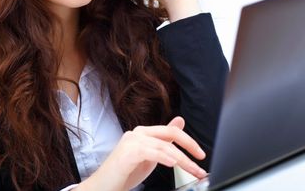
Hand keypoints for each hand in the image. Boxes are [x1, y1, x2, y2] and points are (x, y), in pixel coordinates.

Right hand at [77, 116, 207, 190]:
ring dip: (182, 160)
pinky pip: (151, 152)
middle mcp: (137, 133)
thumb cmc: (125, 173)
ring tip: (193, 171)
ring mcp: (132, 140)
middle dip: (189, 147)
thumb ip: (164, 141)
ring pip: (164, 146)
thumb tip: (179, 121)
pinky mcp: (128, 152)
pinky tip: (174, 163)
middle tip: (200, 162)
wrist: (104, 186)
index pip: (171, 131)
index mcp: (144, 133)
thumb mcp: (151, 157)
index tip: (200, 155)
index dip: (189, 142)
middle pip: (170, 134)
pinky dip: (164, 157)